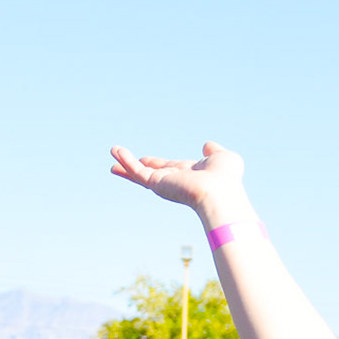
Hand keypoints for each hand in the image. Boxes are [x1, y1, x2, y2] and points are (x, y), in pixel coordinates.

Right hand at [110, 142, 248, 218]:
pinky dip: (126, 160)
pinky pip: (138, 171)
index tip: (145, 159)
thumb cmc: (226, 179)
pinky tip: (115, 151)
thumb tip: (207, 145)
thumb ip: (213, 151)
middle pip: (150, 173)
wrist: (220, 193)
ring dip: (125, 162)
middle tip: (119, 164)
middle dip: (135, 168)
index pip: (169, 168)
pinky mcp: (156, 184)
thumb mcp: (222, 157)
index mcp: (189, 175)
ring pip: (140, 173)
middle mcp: (174, 181)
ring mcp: (164, 184)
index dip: (157, 163)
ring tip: (112, 152)